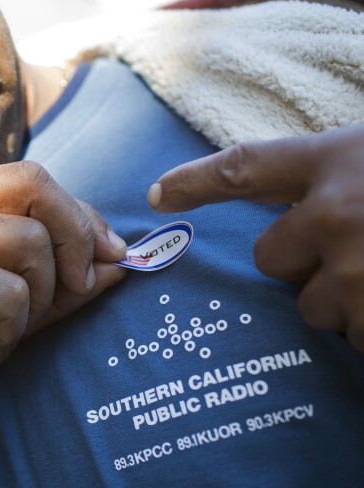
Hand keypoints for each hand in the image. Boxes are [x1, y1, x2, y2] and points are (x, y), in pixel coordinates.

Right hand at [0, 161, 126, 485]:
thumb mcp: (8, 300)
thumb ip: (60, 274)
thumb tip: (120, 260)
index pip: (27, 177)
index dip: (77, 213)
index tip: (108, 251)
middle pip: (34, 185)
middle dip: (76, 236)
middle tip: (80, 284)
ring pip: (29, 243)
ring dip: (38, 296)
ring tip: (6, 327)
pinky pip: (10, 292)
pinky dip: (13, 328)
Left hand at [147, 126, 363, 355]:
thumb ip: (328, 177)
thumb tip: (286, 201)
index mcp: (335, 162)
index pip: (244, 169)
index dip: (195, 182)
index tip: (157, 195)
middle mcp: (335, 213)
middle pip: (266, 257)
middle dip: (297, 264)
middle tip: (354, 250)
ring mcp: (355, 270)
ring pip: (310, 306)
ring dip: (343, 301)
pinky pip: (350, 338)